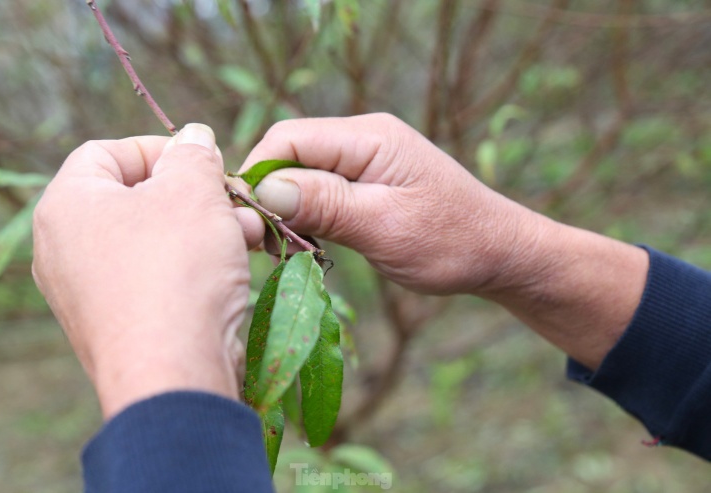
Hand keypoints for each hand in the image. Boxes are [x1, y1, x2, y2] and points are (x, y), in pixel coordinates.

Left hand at [32, 124, 263, 418]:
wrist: (174, 374)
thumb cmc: (177, 269)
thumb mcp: (194, 192)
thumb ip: (194, 155)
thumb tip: (194, 138)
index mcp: (67, 205)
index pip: (106, 151)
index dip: (161, 148)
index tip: (206, 161)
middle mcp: (66, 249)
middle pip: (135, 198)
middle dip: (195, 194)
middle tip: (235, 198)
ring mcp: (88, 293)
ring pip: (153, 240)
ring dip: (205, 228)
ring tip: (249, 233)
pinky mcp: (118, 325)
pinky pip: (155, 279)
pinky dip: (193, 266)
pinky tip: (234, 266)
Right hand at [242, 114, 647, 369]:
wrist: (500, 254)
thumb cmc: (451, 243)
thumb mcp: (384, 227)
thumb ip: (325, 204)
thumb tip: (265, 189)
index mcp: (369, 138)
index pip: (288, 139)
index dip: (258, 176)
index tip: (249, 224)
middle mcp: (365, 138)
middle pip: (291, 152)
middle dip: (271, 193)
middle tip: (267, 244)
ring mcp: (369, 158)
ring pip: (304, 171)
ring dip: (289, 206)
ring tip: (289, 247)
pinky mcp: (372, 180)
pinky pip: (324, 187)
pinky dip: (309, 212)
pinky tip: (310, 240)